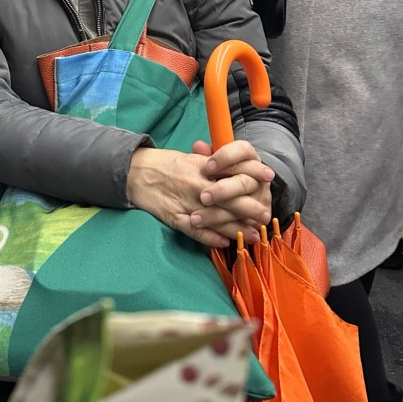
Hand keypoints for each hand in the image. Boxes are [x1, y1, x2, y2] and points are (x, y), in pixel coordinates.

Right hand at [127, 141, 273, 248]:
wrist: (135, 172)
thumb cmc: (165, 164)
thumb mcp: (191, 158)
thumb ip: (213, 165)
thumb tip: (237, 170)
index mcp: (201, 167)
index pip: (232, 173)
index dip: (252, 178)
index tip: (267, 181)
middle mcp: (196, 185)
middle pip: (229, 199)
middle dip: (249, 209)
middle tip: (264, 216)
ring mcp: (185, 203)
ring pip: (216, 219)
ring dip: (236, 228)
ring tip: (252, 236)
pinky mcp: (174, 218)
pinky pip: (196, 231)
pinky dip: (211, 238)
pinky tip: (224, 243)